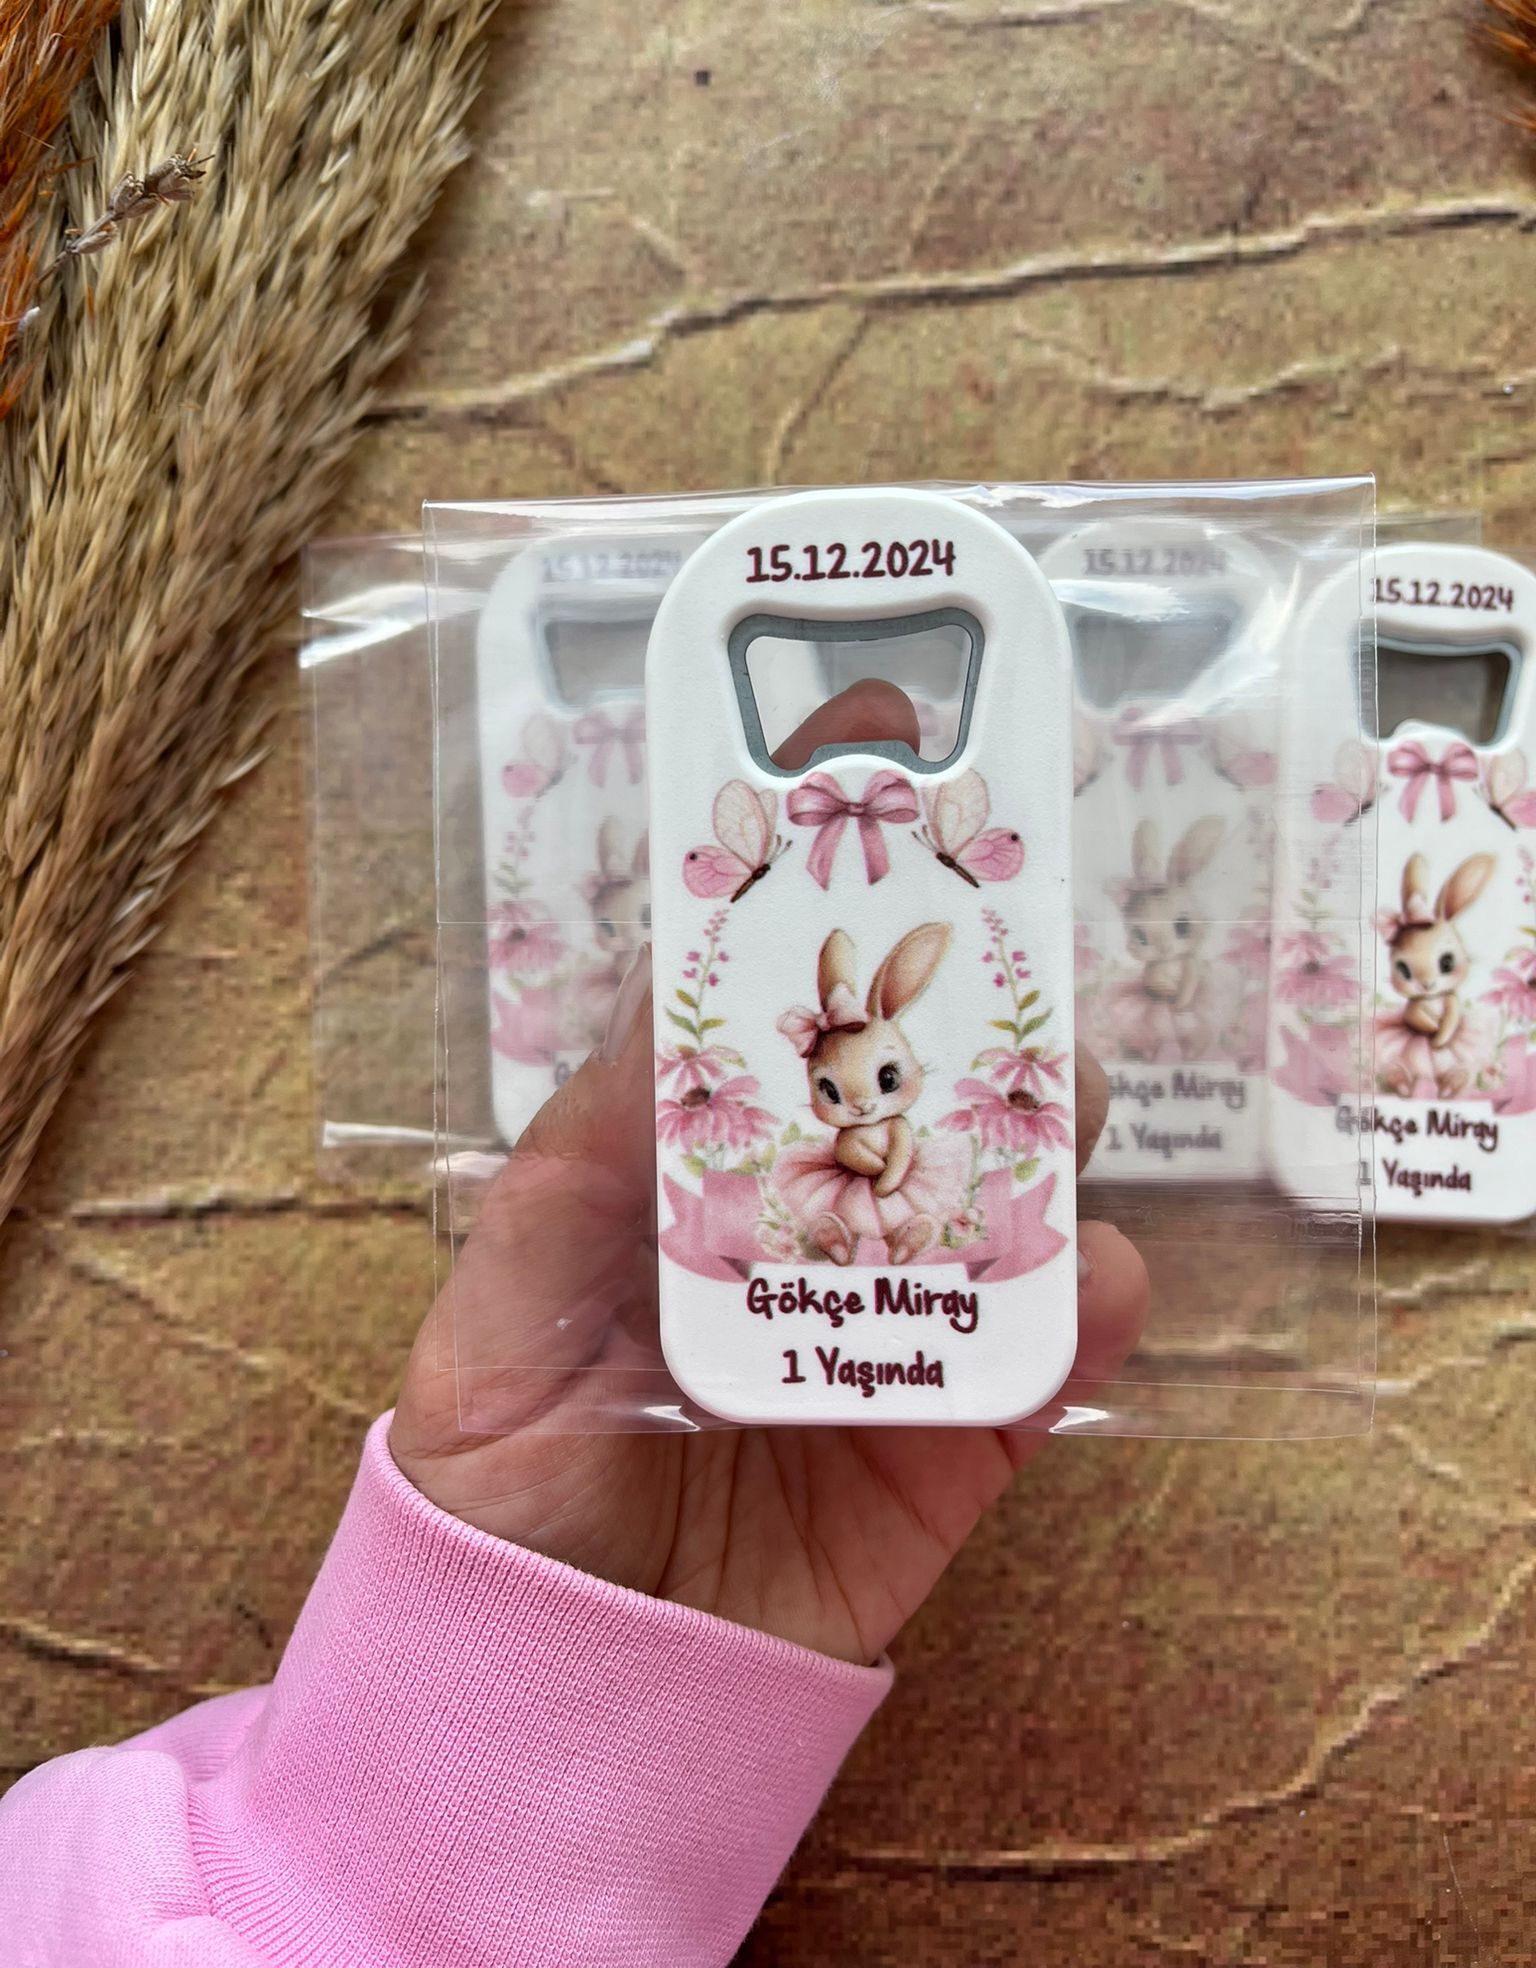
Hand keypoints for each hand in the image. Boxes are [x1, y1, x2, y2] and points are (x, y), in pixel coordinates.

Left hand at [392, 684, 1148, 1666]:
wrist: (550, 1693)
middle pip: (913, 1115)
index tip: (870, 818)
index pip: (780, 1051)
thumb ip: (578, 1160)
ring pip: (994, 1221)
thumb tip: (665, 1004)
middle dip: (965, 1024)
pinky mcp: (951, 1463)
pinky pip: (1033, 1379)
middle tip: (1014, 929)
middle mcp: (807, 1253)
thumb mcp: (498, 1297)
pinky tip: (1101, 1269)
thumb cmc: (495, 1482)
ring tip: (1076, 1083)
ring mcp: (889, 1351)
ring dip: (1045, 1149)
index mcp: (699, 1197)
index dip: (825, 942)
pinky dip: (1078, 1322)